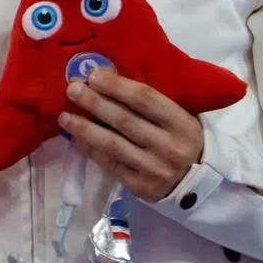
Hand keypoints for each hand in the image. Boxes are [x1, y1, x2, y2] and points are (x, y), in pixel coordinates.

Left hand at [57, 68, 203, 201]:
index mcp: (182, 124)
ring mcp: (155, 169)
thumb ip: (150, 103)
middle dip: (94, 103)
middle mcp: (170, 147)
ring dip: (84, 128)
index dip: (117, 86)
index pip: (145, 99)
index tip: (93, 75)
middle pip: (124, 120)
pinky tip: (76, 138)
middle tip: (72, 90)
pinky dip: (90, 149)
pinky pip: (109, 164)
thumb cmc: (180, 139)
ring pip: (112, 145)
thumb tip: (106, 80)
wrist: (198, 183)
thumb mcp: (178, 117)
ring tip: (64, 116)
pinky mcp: (141, 187)